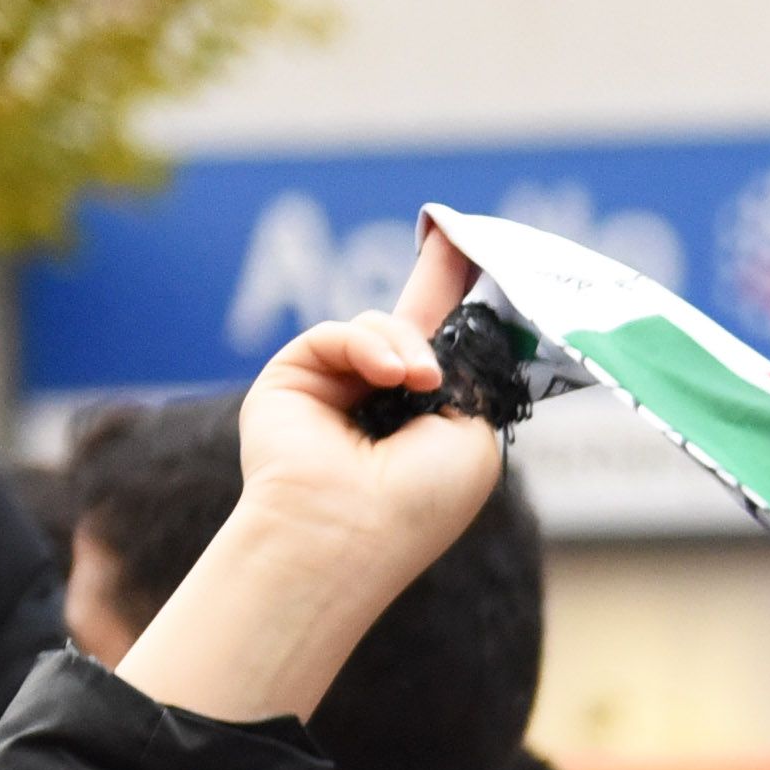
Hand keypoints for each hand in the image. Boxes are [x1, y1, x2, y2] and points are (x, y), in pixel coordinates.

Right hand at [116, 229, 506, 729]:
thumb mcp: (470, 436)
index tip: (474, 248)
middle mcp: (382, 400)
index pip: (446, 348)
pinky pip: (337, 333)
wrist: (347, 531)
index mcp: (428, 419)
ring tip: (418, 382)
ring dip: (406, 346)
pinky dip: (365, 345)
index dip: (459, 299)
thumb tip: (438, 338)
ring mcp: (337, 387)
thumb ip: (465, 377)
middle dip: (437, 281)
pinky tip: (389, 374)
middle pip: (411, 322)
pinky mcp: (294, 376)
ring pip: (379, 325)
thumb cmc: (419, 502)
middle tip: (455, 238)